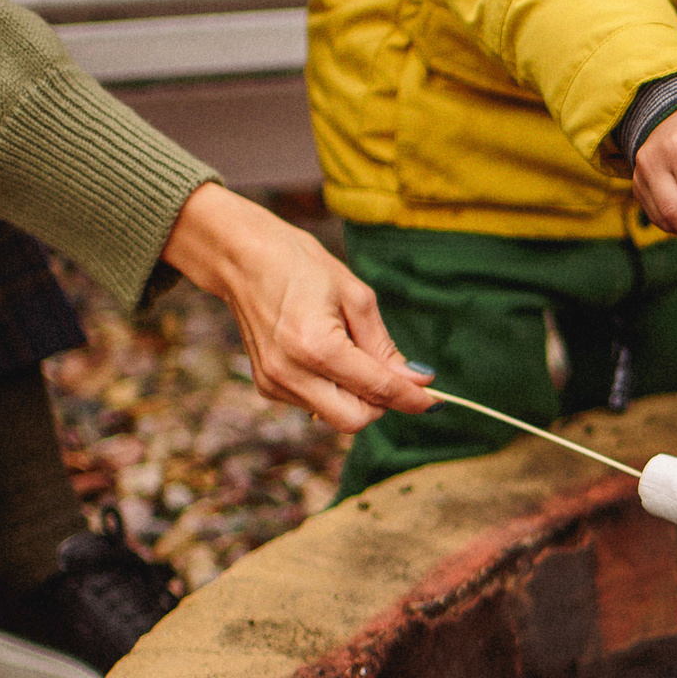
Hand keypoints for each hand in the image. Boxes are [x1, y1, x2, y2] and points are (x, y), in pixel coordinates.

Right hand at [158, 184, 432, 433]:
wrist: (242, 257)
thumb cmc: (300, 266)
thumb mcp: (355, 297)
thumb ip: (385, 346)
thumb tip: (418, 380)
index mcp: (316, 346)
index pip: (377, 389)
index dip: (411, 398)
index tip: (435, 400)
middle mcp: (290, 373)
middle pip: (355, 420)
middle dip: (381, 404)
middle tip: (392, 376)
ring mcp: (274, 382)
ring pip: (335, 417)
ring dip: (356, 397)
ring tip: (350, 352)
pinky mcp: (266, 386)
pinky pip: (314, 405)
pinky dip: (333, 391)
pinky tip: (325, 356)